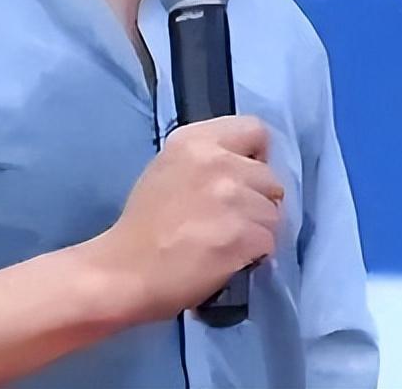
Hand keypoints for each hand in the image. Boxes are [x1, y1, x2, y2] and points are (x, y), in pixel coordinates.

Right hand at [85, 114, 283, 324]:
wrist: (127, 271)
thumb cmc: (144, 224)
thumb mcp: (169, 168)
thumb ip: (208, 159)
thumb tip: (244, 168)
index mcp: (195, 140)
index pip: (255, 130)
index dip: (256, 156)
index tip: (244, 177)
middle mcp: (217, 161)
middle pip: (270, 178)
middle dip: (257, 200)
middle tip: (230, 218)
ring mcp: (232, 197)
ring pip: (273, 213)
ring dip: (257, 230)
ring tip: (227, 241)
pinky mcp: (244, 234)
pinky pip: (269, 242)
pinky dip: (255, 254)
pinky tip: (228, 257)